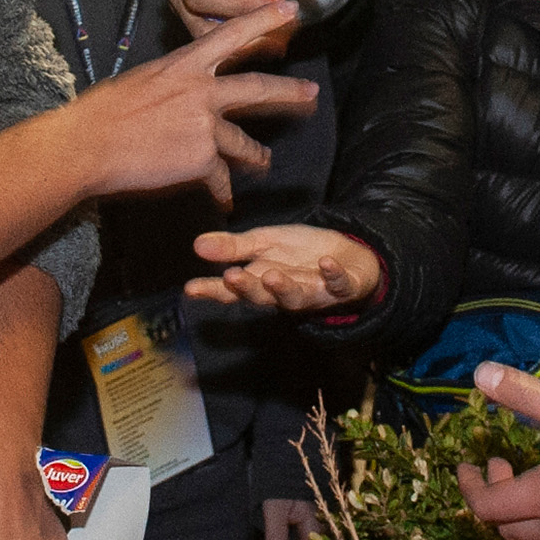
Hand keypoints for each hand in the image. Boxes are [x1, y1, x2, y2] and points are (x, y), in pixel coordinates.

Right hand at [67, 0, 313, 204]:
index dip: (264, 21)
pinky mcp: (201, 160)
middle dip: (289, 92)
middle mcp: (201, 91)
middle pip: (257, 89)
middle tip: (312, 94)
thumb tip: (181, 91)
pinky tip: (225, 201)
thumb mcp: (141, 80)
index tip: (291, 10)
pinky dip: (222, 191)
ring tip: (265, 162)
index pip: (232, 35)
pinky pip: (220, 178)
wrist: (90, 145)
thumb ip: (171, 82)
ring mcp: (204, 126)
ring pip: (244, 144)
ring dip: (257, 156)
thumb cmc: (102, 112)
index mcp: (184, 66)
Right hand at [184, 223, 377, 313]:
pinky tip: (326, 263)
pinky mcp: (342, 287)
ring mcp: (314, 293)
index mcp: (262, 282)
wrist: (348, 255)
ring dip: (283, 289)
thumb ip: (234, 247)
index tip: (191, 288)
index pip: (233, 290)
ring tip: (271, 275)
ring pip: (296, 298)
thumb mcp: (265, 242)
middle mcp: (284, 294)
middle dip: (248, 288)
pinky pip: (338, 284)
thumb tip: (197, 244)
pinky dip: (332, 274)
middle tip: (231, 277)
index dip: (212, 290)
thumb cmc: (302, 253)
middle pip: (263, 297)